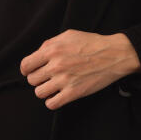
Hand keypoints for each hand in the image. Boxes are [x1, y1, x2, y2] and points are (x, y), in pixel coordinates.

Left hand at [19, 31, 140, 108]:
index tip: (33, 71)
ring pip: (39, 93)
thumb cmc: (92, 44)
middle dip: (39, 79)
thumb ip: (50, 44)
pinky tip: (59, 95)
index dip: (27, 70)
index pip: (26, 66)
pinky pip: (51, 104)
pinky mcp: (73, 93)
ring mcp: (64, 80)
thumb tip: (37, 55)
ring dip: (45, 90)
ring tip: (54, 86)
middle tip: (48, 77)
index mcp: (52, 50)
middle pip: (32, 80)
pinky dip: (52, 101)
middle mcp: (56, 65)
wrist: (114, 55)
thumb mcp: (68, 36)